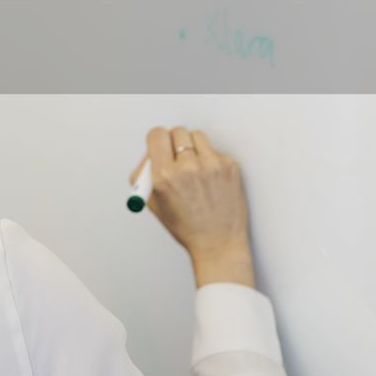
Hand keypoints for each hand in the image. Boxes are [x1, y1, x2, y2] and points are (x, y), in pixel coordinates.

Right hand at [131, 127, 254, 285]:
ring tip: (195, 169)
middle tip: (176, 155)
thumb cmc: (186, 227)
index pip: (156, 135)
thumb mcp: (154, 204)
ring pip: (197, 136)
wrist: (219, 244)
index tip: (159, 144)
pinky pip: (214, 151)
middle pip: (177, 131)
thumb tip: (151, 152)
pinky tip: (210, 181)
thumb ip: (146, 174)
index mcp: (164, 177)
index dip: (156, 140)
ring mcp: (211, 166)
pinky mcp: (229, 167)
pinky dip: (210, 160)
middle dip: (174, 142)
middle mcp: (187, 168)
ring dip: (194, 148)